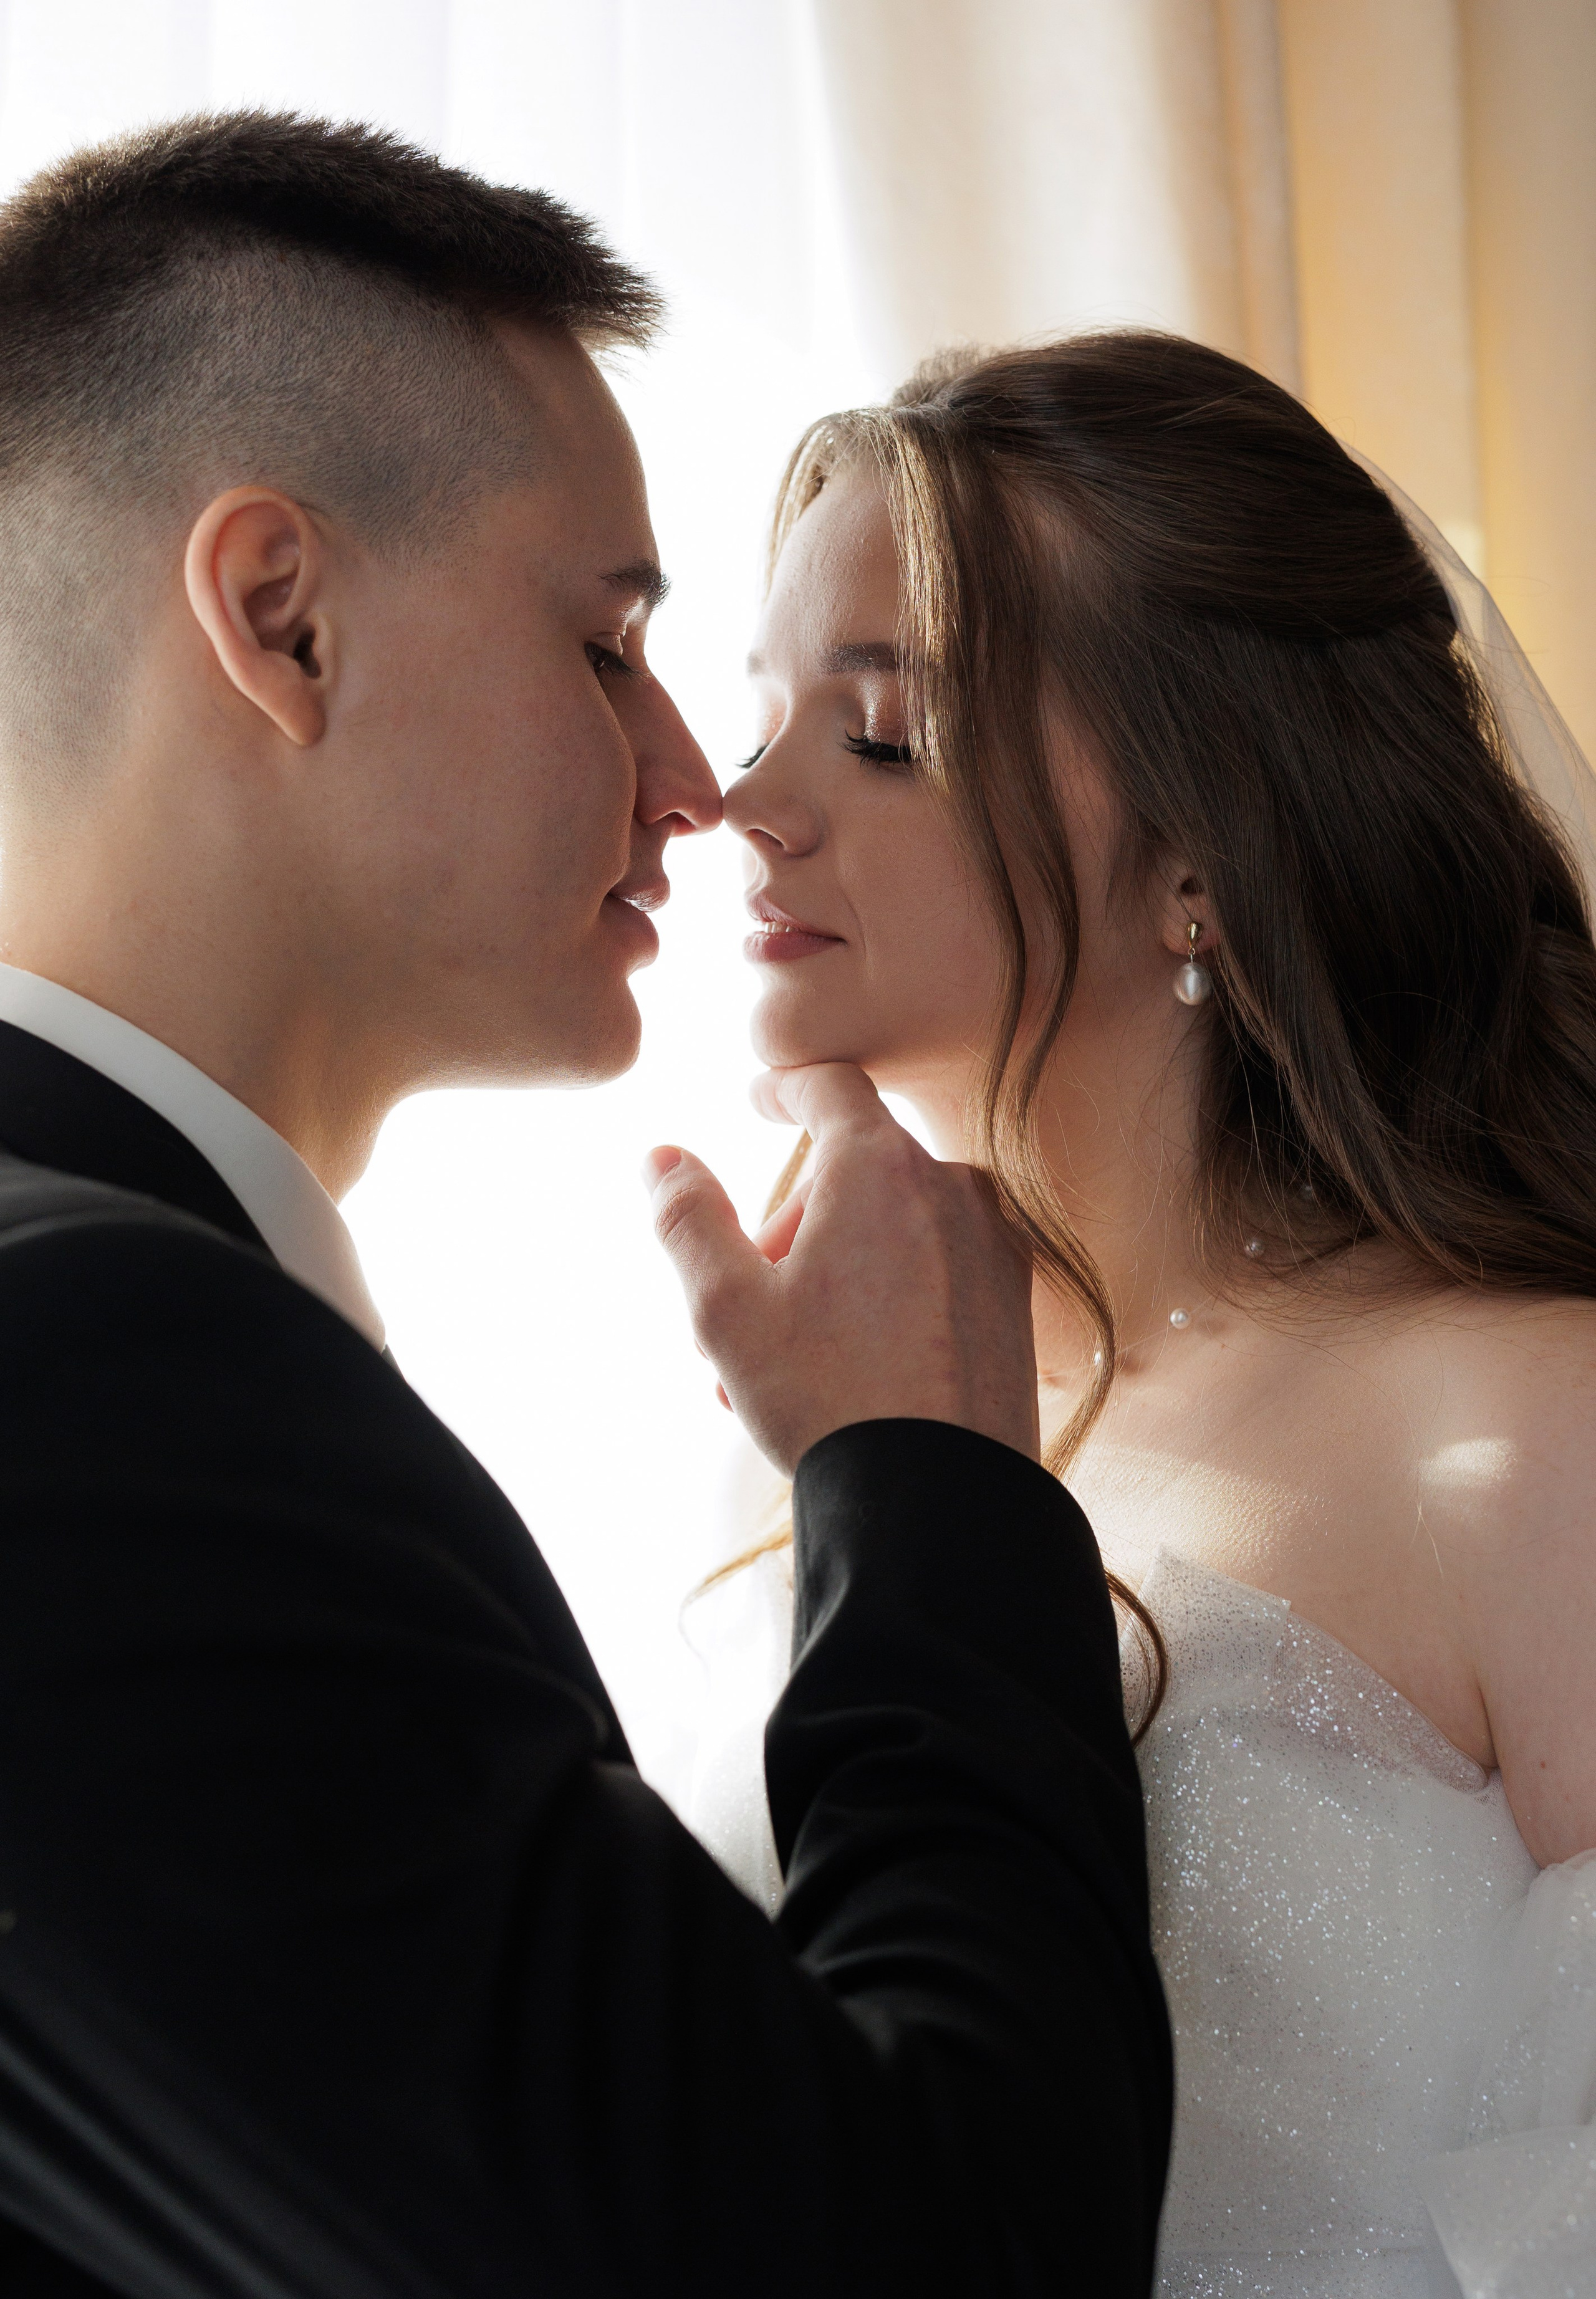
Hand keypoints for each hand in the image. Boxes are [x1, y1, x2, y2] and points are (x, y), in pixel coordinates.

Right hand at [644, 1064, 1038, 1474]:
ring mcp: (991, 1244)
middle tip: (741, 1309)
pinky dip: (884, 1296)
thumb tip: (663, 1157)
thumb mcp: (727, 1310)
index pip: (829, 1086)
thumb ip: (689, 1219)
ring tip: (781, 1363)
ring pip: (890, 1228)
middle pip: (852, 1173)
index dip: (785, 1087)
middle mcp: (949, 1188)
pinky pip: (935, 1270)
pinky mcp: (1014, 1300)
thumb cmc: (828, 1398)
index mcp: (879, 1167)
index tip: (759, 1098)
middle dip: (788, 1229)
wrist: (942, 1499)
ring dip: (829, 1271)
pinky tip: (846, 1373)